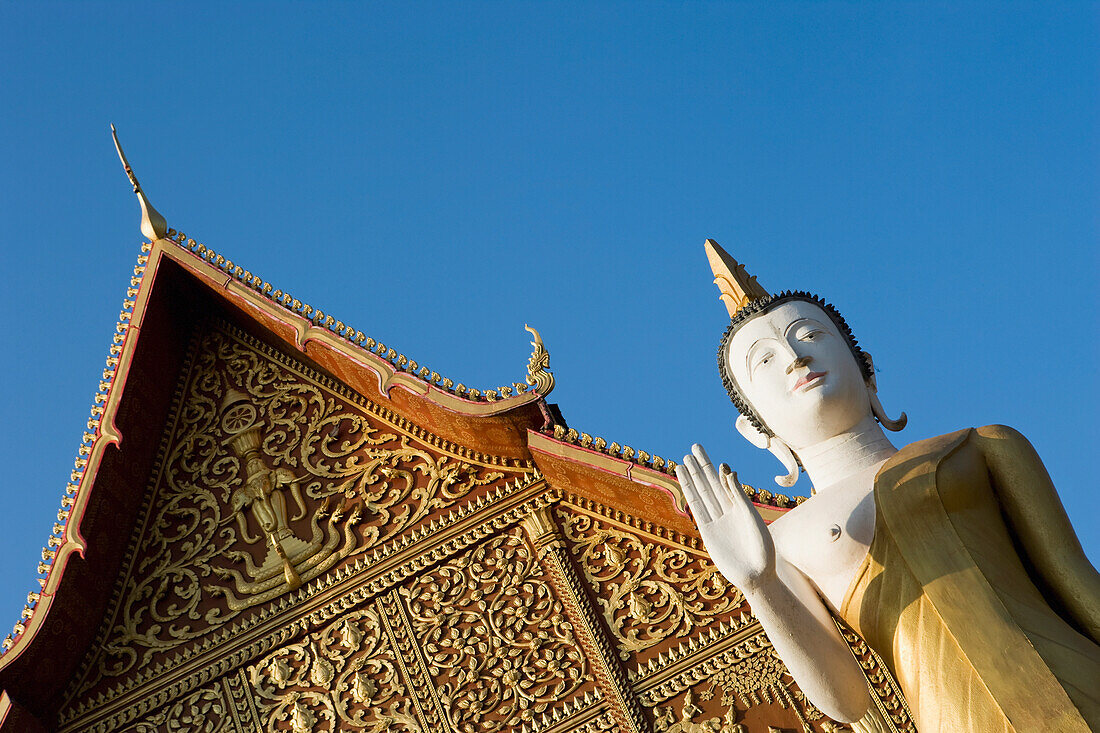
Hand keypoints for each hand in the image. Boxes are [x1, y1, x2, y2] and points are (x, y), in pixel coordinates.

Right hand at [676, 444, 775, 592]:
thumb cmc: (763, 549)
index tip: (716, 461)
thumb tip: (728, 471)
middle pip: (712, 483)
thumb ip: (739, 495)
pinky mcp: (707, 531)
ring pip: (702, 493)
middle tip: (694, 447)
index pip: (727, 483)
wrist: (756, 576)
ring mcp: (716, 520)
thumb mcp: (752, 517)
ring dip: (692, 477)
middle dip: (702, 466)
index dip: (720, 471)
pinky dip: (690, 494)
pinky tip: (683, 482)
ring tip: (683, 460)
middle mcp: (728, 511)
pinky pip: (697, 509)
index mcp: (742, 507)